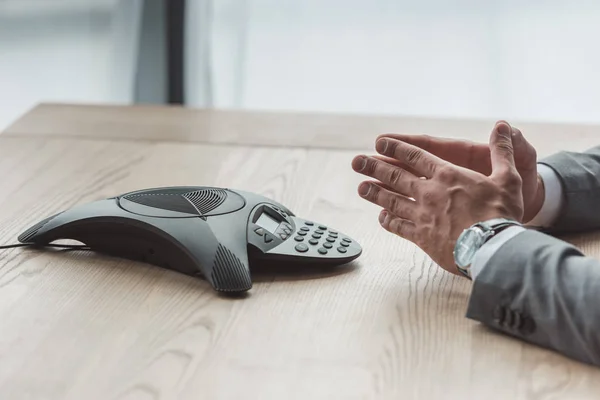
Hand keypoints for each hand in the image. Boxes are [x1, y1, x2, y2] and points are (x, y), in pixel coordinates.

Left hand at [351, 121, 523, 273]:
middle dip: (374, 167)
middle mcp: (429, 193)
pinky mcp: (421, 237)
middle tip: (356, 162)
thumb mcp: (508, 177)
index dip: (396, 148)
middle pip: (395, 177)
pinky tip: (381, 217)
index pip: (416, 156)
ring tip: (361, 188)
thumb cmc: (501, 212)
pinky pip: (399, 227)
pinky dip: (388, 221)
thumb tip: (501, 126)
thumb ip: (502, 150)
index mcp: (448, 175)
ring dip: (375, 193)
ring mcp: (422, 215)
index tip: (379, 143)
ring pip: (392, 201)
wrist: (492, 247)